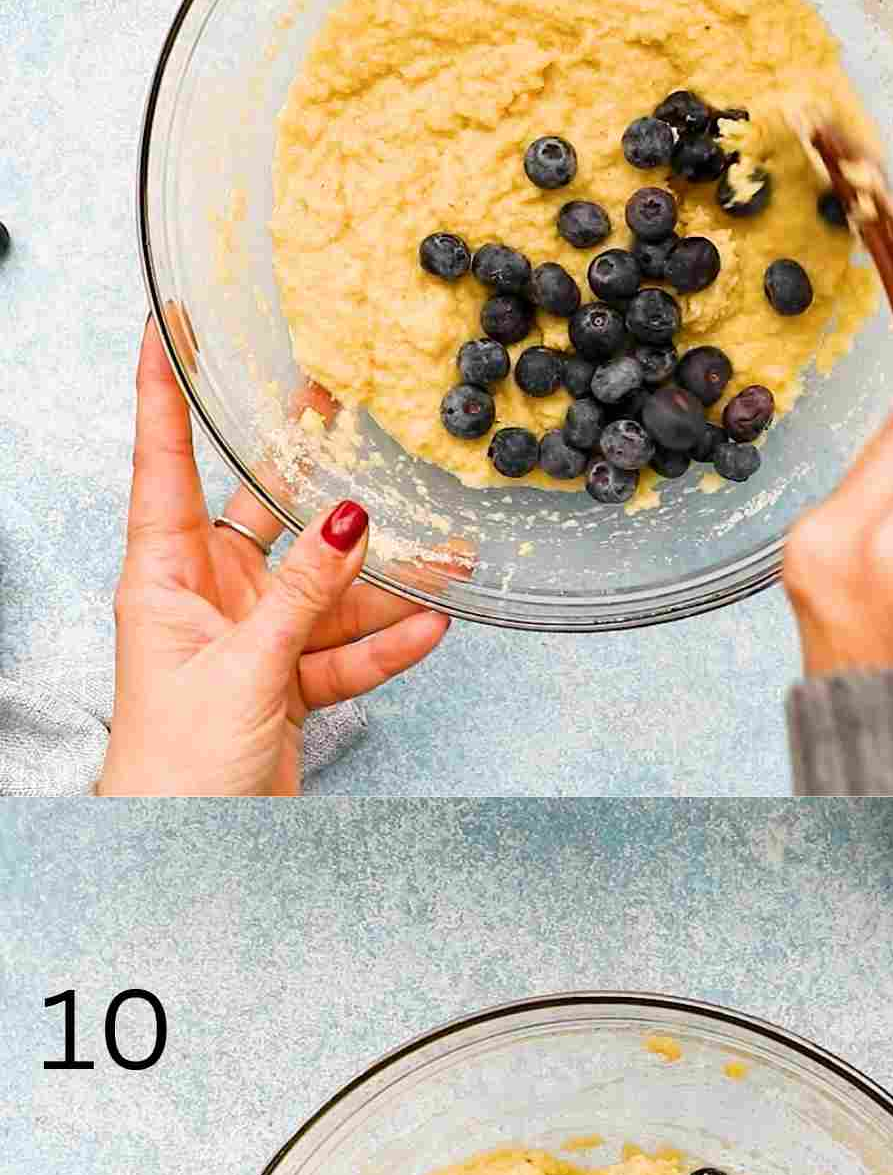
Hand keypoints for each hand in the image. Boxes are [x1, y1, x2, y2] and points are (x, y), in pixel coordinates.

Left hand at [97, 322, 449, 793]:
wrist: (189, 852)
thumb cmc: (178, 764)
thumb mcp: (244, 666)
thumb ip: (303, 593)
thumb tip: (349, 519)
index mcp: (163, 574)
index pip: (162, 460)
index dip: (163, 390)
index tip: (169, 322)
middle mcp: (205, 594)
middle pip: (266, 513)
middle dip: (317, 472)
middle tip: (353, 409)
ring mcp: (249, 637)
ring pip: (325, 588)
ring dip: (383, 580)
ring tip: (449, 558)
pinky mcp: (285, 682)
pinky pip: (343, 648)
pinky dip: (385, 642)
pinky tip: (431, 625)